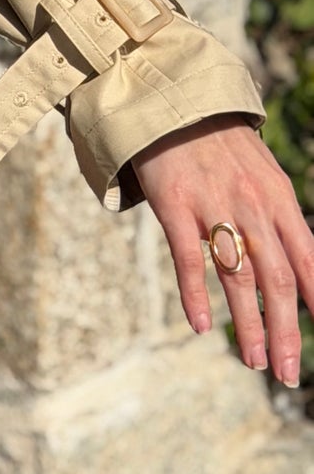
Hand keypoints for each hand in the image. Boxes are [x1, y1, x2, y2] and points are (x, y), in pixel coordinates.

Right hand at [132, 113, 313, 386]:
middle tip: (286, 372)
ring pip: (237, 275)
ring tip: (254, 361)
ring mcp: (212, 204)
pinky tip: (202, 326)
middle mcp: (251, 204)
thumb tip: (305, 271)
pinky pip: (188, 258)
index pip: (308, 259)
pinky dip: (195, 295)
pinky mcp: (173, 204)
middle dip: (286, 330)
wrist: (173, 101)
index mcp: (279, 199)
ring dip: (249, 324)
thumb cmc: (222, 145)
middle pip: (276, 278)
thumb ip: (282, 221)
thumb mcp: (265, 176)